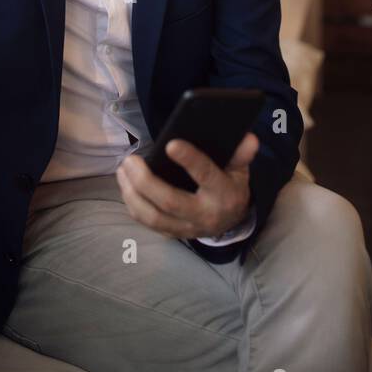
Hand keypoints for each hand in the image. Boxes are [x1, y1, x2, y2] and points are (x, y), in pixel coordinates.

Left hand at [116, 131, 258, 239]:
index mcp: (223, 194)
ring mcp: (187, 228)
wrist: (232, 220)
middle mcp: (204, 215)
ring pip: (154, 217)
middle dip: (146, 181)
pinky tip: (125, 185)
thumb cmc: (230, 185)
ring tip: (123, 170)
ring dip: (133, 194)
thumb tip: (248, 138)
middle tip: (130, 160)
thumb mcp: (240, 169)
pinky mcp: (174, 234)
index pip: (206, 175)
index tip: (170, 143)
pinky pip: (149, 224)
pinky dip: (133, 205)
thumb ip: (241, 154)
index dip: (189, 160)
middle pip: (170, 202)